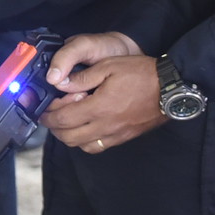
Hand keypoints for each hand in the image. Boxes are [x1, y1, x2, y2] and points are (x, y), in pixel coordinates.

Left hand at [40, 34, 162, 151]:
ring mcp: (115, 134)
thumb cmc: (141, 74)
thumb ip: (82, 77)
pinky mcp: (124, 138)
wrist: (170, 88)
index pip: (63, 118)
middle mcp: (105, 125)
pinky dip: (86, 142)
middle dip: (55, 127)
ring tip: (67, 121)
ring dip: (69, 136)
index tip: (44, 108)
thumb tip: (60, 83)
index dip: (49, 115)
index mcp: (99, 107)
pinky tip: (86, 129)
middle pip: (68, 137)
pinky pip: (98, 147)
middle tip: (51, 115)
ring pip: (82, 145)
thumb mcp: (109, 66)